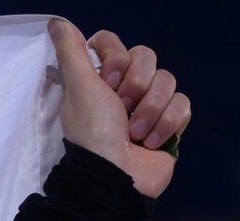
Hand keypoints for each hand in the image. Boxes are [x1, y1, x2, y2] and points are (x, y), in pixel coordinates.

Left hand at [49, 17, 188, 198]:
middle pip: (147, 57)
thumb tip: (56, 23)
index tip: (106, 80)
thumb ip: (70, 53)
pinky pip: (183, 104)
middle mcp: (124, 90)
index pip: (117, 44)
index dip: (116, 57)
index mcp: (99, 81)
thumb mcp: (78, 88)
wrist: (115, 178)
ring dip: (150, 109)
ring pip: (168, 81)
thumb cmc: (93, 134)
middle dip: (136, 84)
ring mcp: (149, 107)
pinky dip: (167, 124)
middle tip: (121, 108)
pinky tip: (151, 142)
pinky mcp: (170, 124)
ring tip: (134, 133)